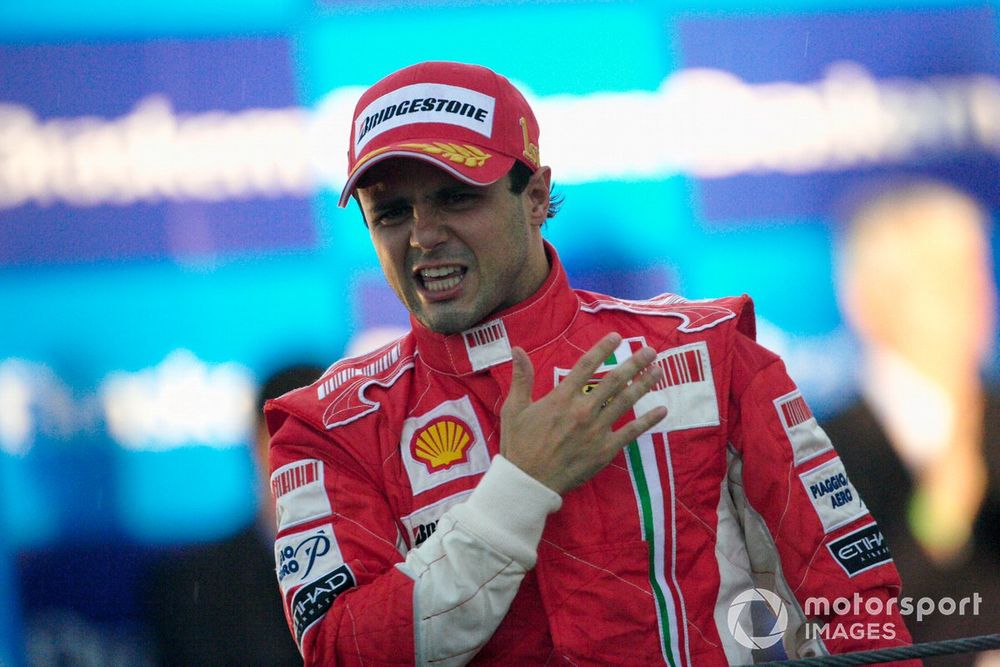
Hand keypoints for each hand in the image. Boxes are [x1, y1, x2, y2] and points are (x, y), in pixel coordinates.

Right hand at [499, 332, 667, 494]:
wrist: (528, 482)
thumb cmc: (519, 445)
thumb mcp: (514, 409)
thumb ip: (521, 378)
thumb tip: (517, 349)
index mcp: (561, 398)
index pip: (586, 366)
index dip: (602, 349)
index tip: (616, 337)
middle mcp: (582, 410)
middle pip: (614, 381)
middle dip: (634, 363)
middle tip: (651, 351)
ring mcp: (596, 430)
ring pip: (625, 402)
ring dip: (644, 385)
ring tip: (659, 371)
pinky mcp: (605, 450)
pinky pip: (631, 432)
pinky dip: (648, 421)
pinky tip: (661, 410)